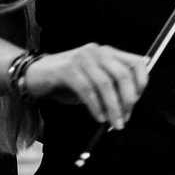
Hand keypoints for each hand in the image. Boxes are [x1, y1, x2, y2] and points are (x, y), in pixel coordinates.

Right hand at [24, 43, 148, 129]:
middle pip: (122, 74)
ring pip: (105, 84)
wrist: (33, 75)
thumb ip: (112, 87)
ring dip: (113, 107)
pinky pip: (87, 90)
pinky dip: (96, 106)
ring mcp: (82, 58)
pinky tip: (99, 117)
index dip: (141, 83)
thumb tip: (128, 106)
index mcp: (108, 53)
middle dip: (127, 100)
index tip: (137, 102)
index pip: (137, 63)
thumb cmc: (66, 82)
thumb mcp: (94, 81)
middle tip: (125, 118)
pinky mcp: (67, 69)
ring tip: (114, 123)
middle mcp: (98, 52)